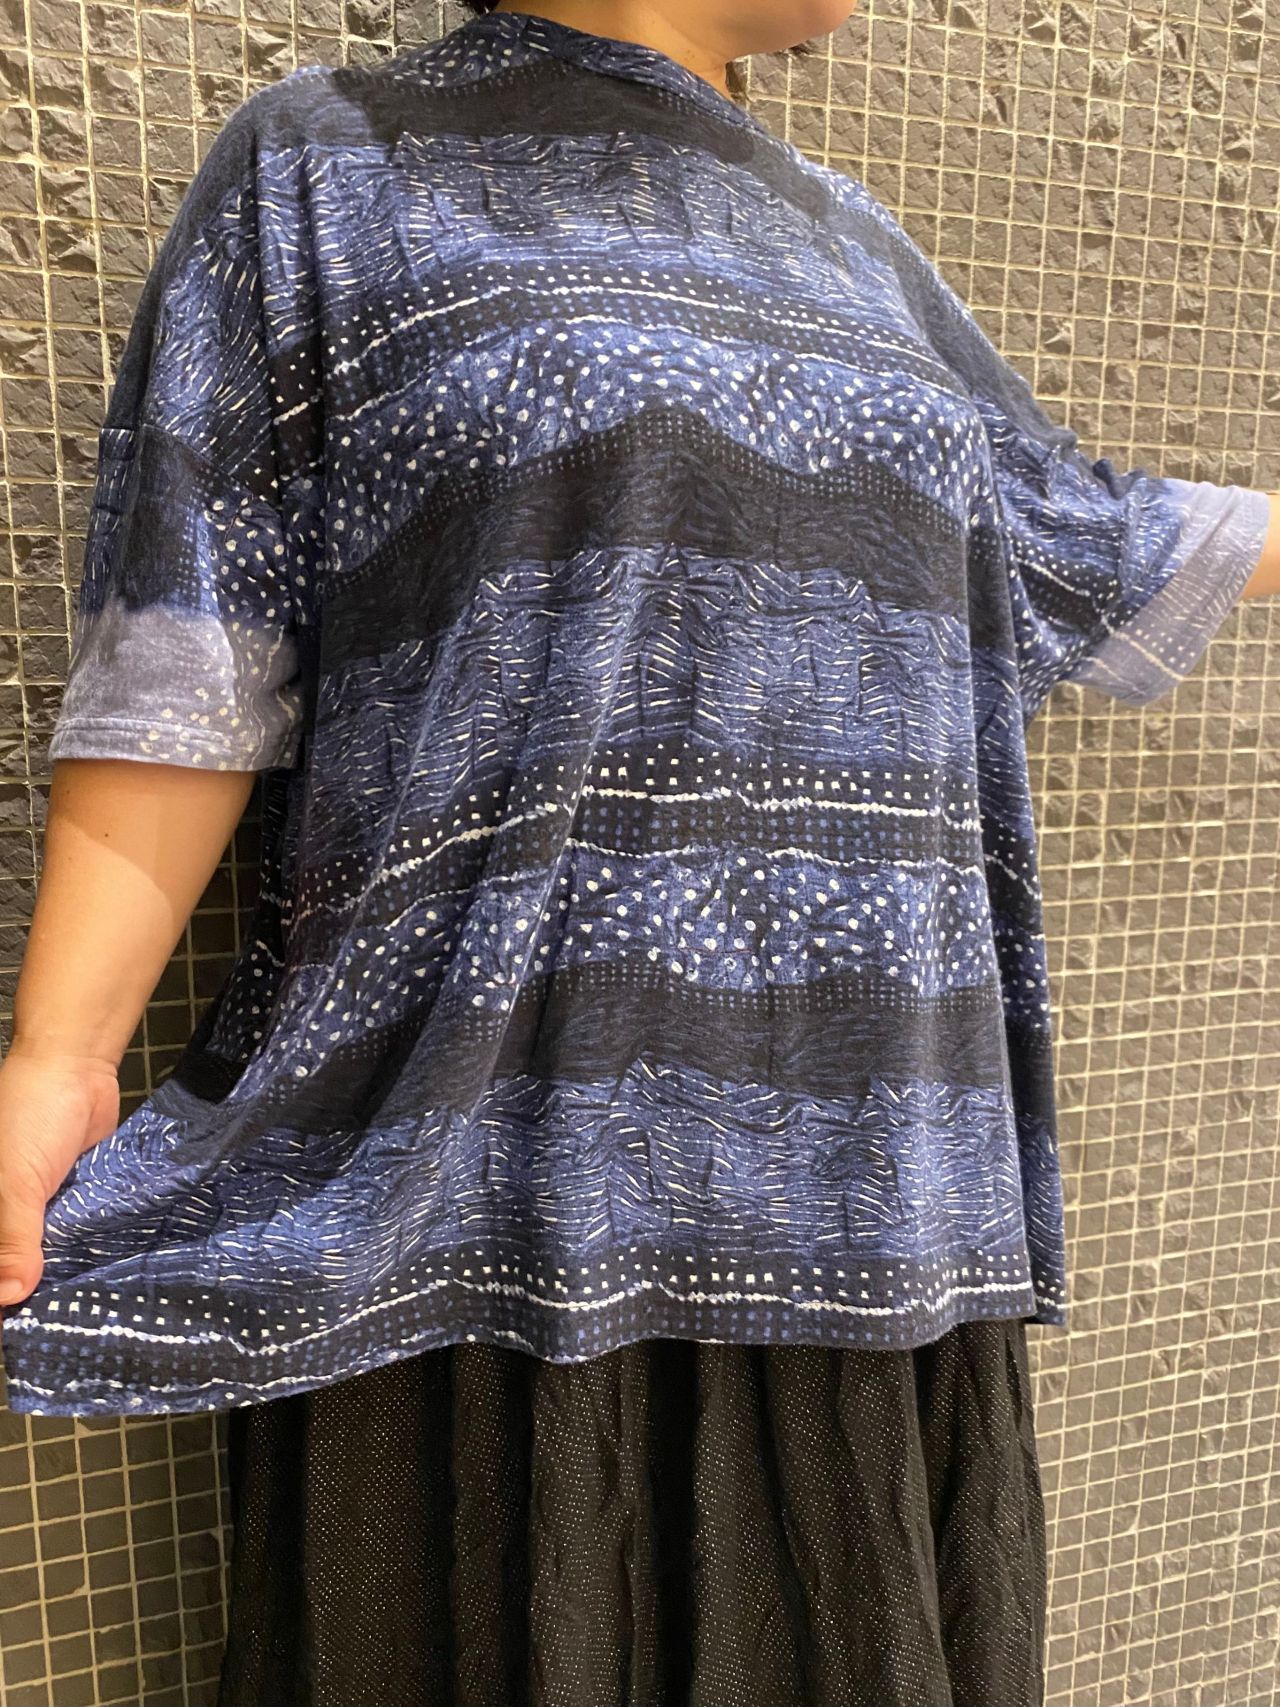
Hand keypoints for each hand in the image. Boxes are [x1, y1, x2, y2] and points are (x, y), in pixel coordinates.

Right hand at [0, 1041, 121, 1315]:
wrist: (77, 1066)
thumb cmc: (30, 1115)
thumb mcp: (15, 1182)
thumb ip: (11, 1239)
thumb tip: (9, 1297)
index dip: (0, 1297)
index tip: (15, 1334)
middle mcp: (0, 1213)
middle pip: (7, 1269)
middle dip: (22, 1296)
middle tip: (52, 1333)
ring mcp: (32, 1208)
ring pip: (38, 1258)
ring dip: (54, 1281)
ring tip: (77, 1321)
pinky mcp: (67, 1200)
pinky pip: (69, 1237)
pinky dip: (78, 1256)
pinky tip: (96, 1284)